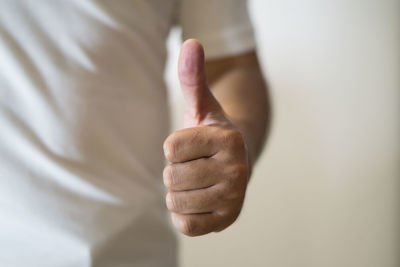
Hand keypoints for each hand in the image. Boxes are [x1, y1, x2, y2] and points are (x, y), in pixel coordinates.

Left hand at [163, 39, 248, 235]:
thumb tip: (191, 42)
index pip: (170, 147)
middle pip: (171, 176)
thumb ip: (192, 76)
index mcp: (228, 139)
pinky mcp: (227, 220)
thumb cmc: (211, 135)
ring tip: (197, 181)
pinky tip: (198, 200)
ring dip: (179, 191)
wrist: (236, 163)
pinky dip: (184, 214)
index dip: (173, 146)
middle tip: (195, 165)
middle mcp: (237, 169)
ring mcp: (234, 198)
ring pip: (175, 201)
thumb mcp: (201, 104)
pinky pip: (185, 225)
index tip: (192, 145)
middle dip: (175, 170)